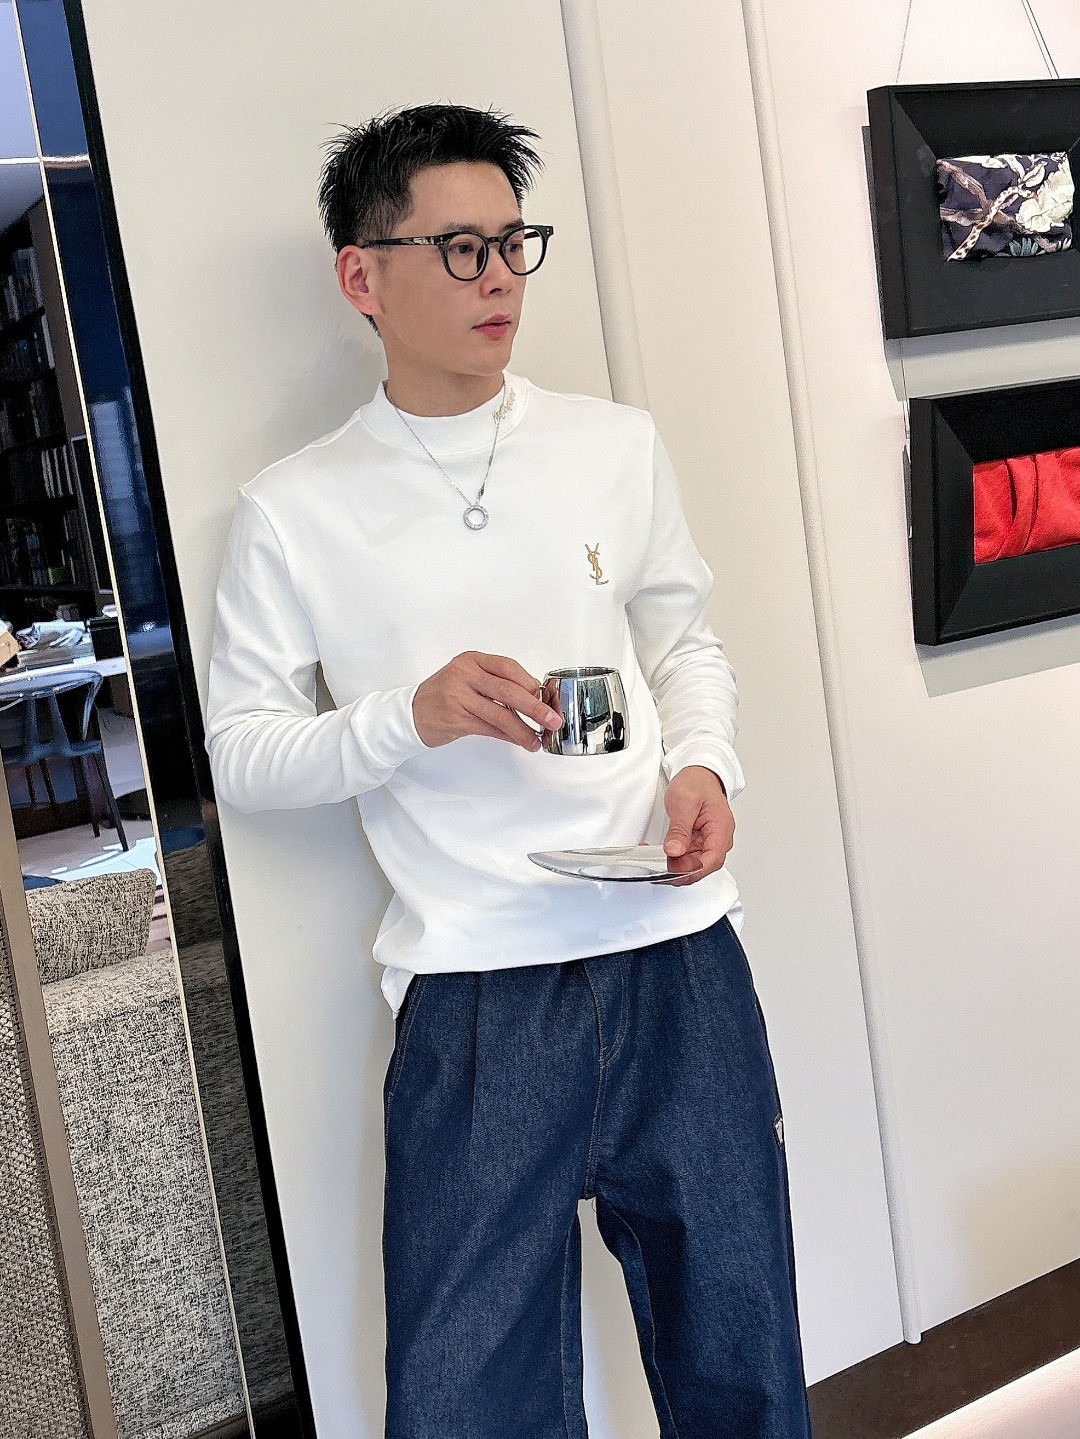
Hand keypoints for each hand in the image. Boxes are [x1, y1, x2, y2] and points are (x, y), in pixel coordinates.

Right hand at [412, 651, 562, 750]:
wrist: (410, 713)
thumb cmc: (443, 696)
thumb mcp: (467, 679)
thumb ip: (495, 683)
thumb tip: (532, 698)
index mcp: (471, 660)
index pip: (508, 667)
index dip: (530, 682)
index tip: (545, 697)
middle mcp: (464, 675)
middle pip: (508, 690)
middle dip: (535, 707)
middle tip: (552, 719)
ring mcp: (458, 697)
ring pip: (500, 714)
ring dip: (523, 729)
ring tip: (537, 739)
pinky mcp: (456, 719)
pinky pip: (490, 729)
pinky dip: (508, 736)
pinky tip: (520, 741)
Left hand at [661, 765, 734, 883]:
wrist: (699, 774)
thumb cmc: (697, 783)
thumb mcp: (684, 802)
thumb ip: (680, 829)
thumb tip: (675, 851)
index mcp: (720, 829)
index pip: (712, 860)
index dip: (692, 869)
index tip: (672, 869)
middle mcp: (718, 839)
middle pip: (702, 866)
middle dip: (680, 871)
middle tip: (657, 867)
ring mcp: (708, 842)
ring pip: (693, 865)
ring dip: (674, 866)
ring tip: (654, 861)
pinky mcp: (698, 842)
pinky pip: (687, 857)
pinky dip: (673, 860)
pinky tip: (660, 856)